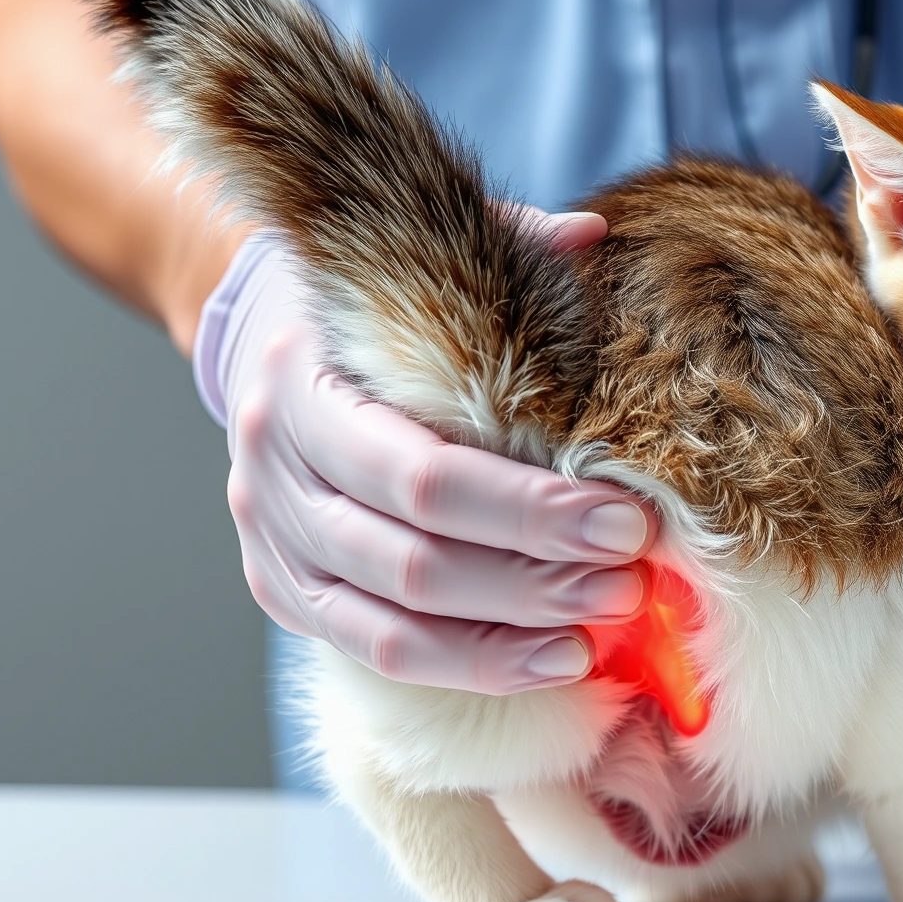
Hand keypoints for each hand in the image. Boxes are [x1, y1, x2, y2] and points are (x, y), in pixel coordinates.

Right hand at [206, 208, 659, 693]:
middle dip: (538, 575)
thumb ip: (506, 249)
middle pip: (417, 556)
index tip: (631, 518)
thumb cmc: (376, 304)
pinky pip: (381, 651)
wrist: (268, 338)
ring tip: (608, 620)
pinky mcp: (285, 591)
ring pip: (399, 618)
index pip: (425, 471)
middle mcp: (273, 469)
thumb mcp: (427, 264)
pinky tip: (556, 661)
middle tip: (634, 578)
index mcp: (305, 380)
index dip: (531, 508)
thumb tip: (590, 236)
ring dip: (514, 631)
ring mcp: (271, 539)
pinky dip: (472, 665)